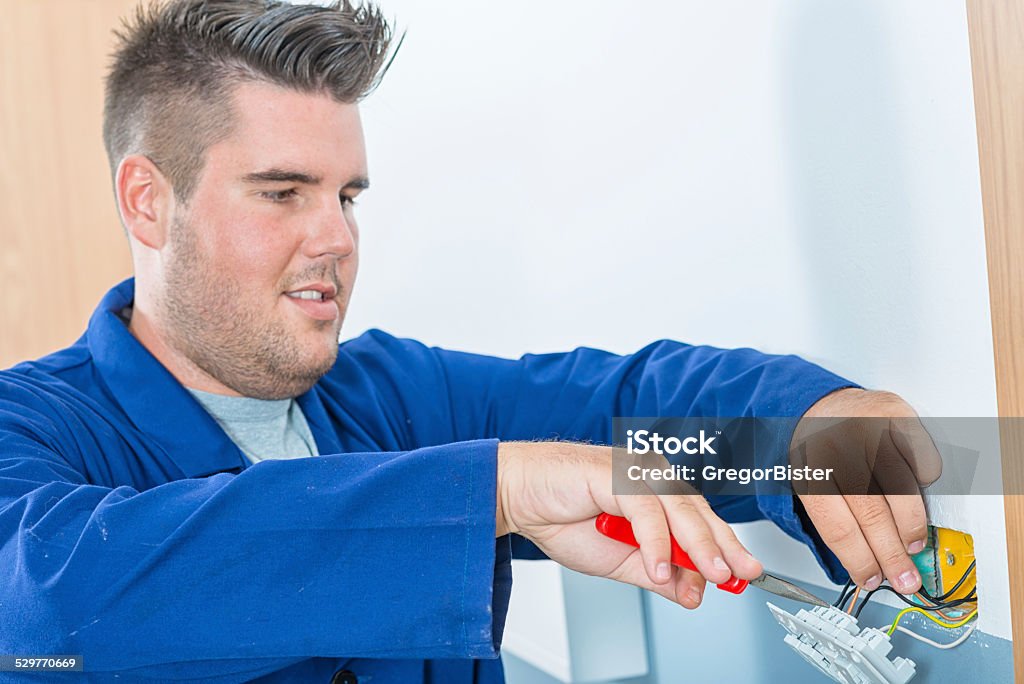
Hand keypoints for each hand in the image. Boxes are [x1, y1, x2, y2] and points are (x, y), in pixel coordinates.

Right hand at [495, 441, 762, 608]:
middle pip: (699, 514)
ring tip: (714, 575)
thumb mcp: (619, 561)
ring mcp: (635, 473)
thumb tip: (692, 591)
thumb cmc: (561, 517)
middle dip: (723, 547)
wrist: (519, 496)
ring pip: (679, 509)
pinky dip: (654, 541)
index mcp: (657, 496)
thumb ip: (656, 573)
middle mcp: (652, 479)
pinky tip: (659, 565)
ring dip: (698, 545)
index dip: (724, 549)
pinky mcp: (615, 474)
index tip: (743, 576)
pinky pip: (645, 510)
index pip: (700, 523)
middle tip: (740, 575)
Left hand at [791, 388, 941, 592]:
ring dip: (912, 527)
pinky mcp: (896, 416)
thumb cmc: (817, 451)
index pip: (837, 527)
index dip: (859, 559)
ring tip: (913, 545)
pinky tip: (915, 492)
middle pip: (871, 515)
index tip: (872, 579)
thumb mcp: (809, 483)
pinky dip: (924, 482)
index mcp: (809, 470)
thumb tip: (868, 566)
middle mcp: (837, 447)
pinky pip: (922, 460)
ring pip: (902, 491)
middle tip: (905, 577)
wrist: (819, 405)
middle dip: (892, 555)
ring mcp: (868, 429)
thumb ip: (835, 519)